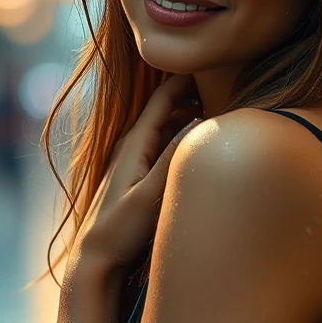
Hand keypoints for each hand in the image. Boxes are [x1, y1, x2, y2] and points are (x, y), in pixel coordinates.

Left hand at [73, 74, 202, 273]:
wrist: (94, 257)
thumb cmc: (120, 229)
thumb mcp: (149, 195)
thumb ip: (172, 159)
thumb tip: (199, 125)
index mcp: (134, 142)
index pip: (163, 99)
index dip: (187, 80)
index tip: (212, 65)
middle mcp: (132, 144)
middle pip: (167, 108)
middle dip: (194, 95)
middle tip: (227, 87)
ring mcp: (133, 159)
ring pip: (166, 127)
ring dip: (189, 116)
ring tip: (219, 111)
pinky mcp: (136, 174)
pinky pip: (163, 144)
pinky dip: (182, 137)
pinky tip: (196, 145)